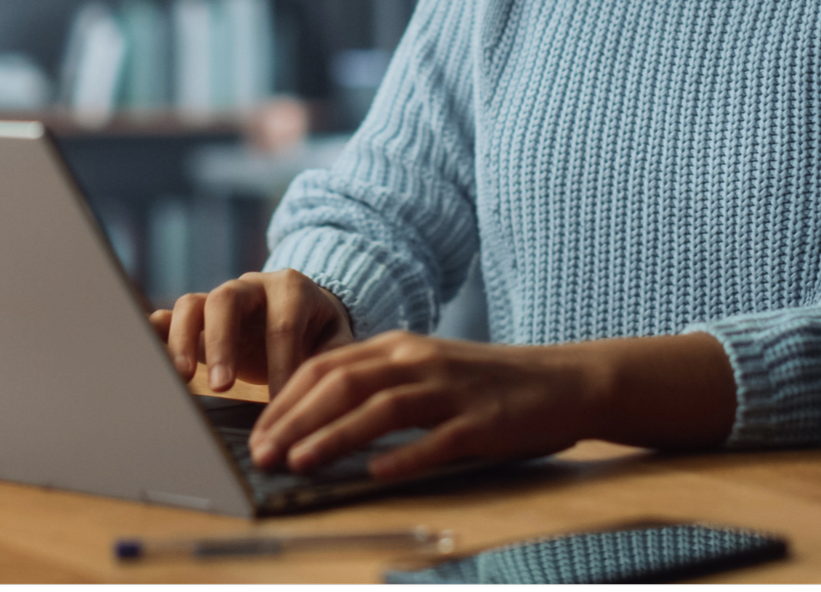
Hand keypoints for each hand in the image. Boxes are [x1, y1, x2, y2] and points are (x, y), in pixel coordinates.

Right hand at [148, 269, 353, 397]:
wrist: (303, 310)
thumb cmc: (319, 330)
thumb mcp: (336, 339)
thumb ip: (333, 358)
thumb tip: (323, 392)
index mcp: (291, 289)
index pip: (282, 325)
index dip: (280, 365)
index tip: (279, 405)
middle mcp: (251, 286)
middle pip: (227, 300)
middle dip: (222, 343)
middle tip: (223, 387)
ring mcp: (220, 299)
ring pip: (192, 305)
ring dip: (183, 340)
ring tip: (181, 378)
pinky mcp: (197, 317)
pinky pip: (169, 316)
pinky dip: (156, 332)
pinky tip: (147, 357)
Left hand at [247, 331, 735, 479]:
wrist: (563, 380)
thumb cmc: (487, 384)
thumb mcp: (428, 371)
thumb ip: (379, 385)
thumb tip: (313, 418)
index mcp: (402, 346)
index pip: (327, 366)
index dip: (286, 398)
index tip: (257, 432)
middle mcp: (421, 360)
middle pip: (344, 383)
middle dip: (295, 419)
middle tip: (262, 454)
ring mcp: (452, 390)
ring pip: (381, 407)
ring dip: (334, 435)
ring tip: (299, 461)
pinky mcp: (482, 421)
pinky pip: (436, 440)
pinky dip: (402, 457)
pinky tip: (374, 475)